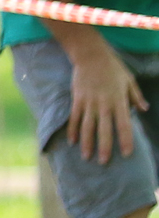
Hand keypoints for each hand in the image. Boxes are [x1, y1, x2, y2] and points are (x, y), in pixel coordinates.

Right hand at [66, 34, 147, 163]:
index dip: (125, 140)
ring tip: (86, 157)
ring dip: (87, 143)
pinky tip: (73, 141)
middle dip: (104, 147)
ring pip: (87, 126)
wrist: (90, 55)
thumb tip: (144, 109)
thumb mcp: (129, 81)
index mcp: (118, 101)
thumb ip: (136, 97)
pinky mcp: (77, 99)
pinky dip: (73, 130)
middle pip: (104, 130)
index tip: (126, 154)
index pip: (123, 125)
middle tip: (103, 162)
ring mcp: (89, 102)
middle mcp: (103, 104)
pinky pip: (74, 117)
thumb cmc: (113, 67)